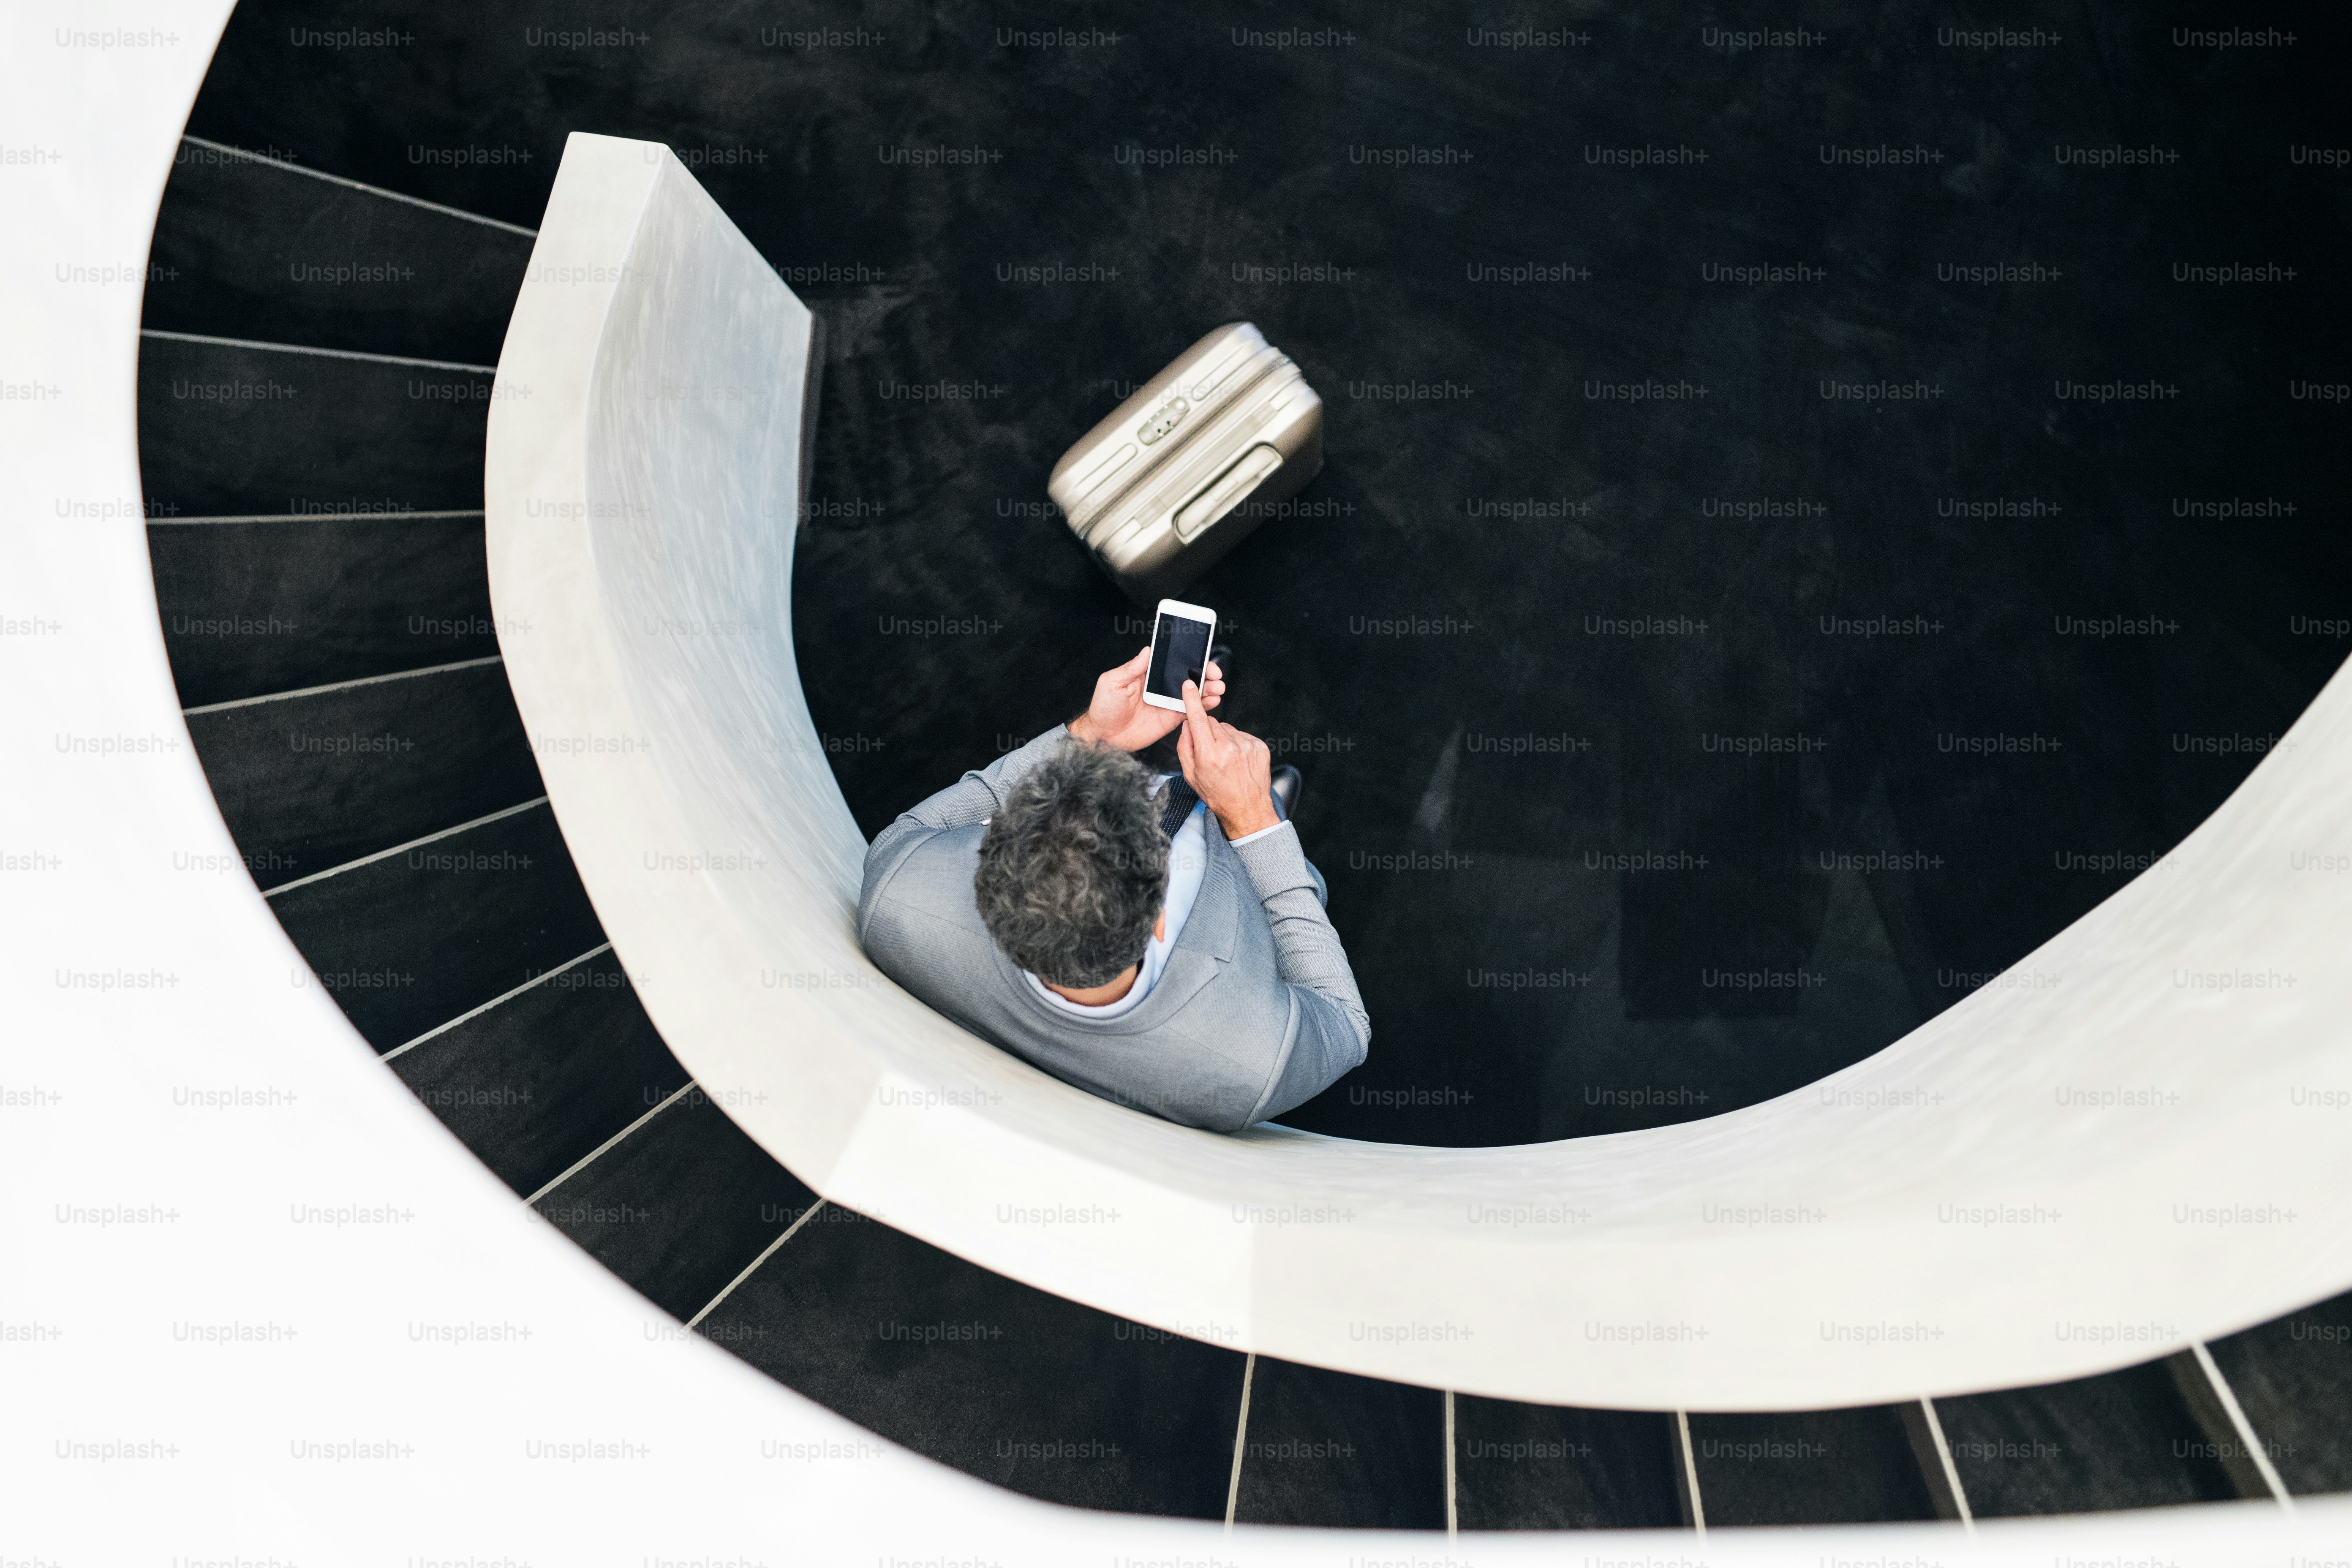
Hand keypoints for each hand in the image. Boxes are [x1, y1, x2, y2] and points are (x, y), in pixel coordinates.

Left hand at [1067, 645, 1223, 752]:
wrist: (1103, 736)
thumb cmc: (1103, 708)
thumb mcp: (1112, 682)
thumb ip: (1131, 668)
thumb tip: (1147, 650)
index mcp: (1147, 673)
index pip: (1171, 661)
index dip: (1187, 657)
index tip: (1200, 654)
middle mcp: (1159, 686)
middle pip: (1186, 676)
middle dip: (1203, 673)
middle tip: (1215, 674)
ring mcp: (1166, 702)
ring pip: (1191, 693)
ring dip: (1207, 689)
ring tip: (1218, 688)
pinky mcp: (1170, 719)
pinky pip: (1189, 711)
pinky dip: (1202, 707)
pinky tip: (1211, 702)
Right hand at [1177, 677, 1278, 838]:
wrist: (1247, 808)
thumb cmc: (1217, 794)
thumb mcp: (1191, 775)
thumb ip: (1185, 746)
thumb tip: (1187, 724)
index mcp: (1209, 754)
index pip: (1198, 719)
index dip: (1191, 700)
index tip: (1189, 685)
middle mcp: (1229, 747)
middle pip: (1212, 723)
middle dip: (1208, 732)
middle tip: (1210, 752)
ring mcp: (1247, 745)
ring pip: (1227, 729)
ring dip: (1224, 739)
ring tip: (1226, 760)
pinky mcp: (1259, 746)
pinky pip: (1242, 735)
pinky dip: (1237, 744)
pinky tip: (1238, 760)